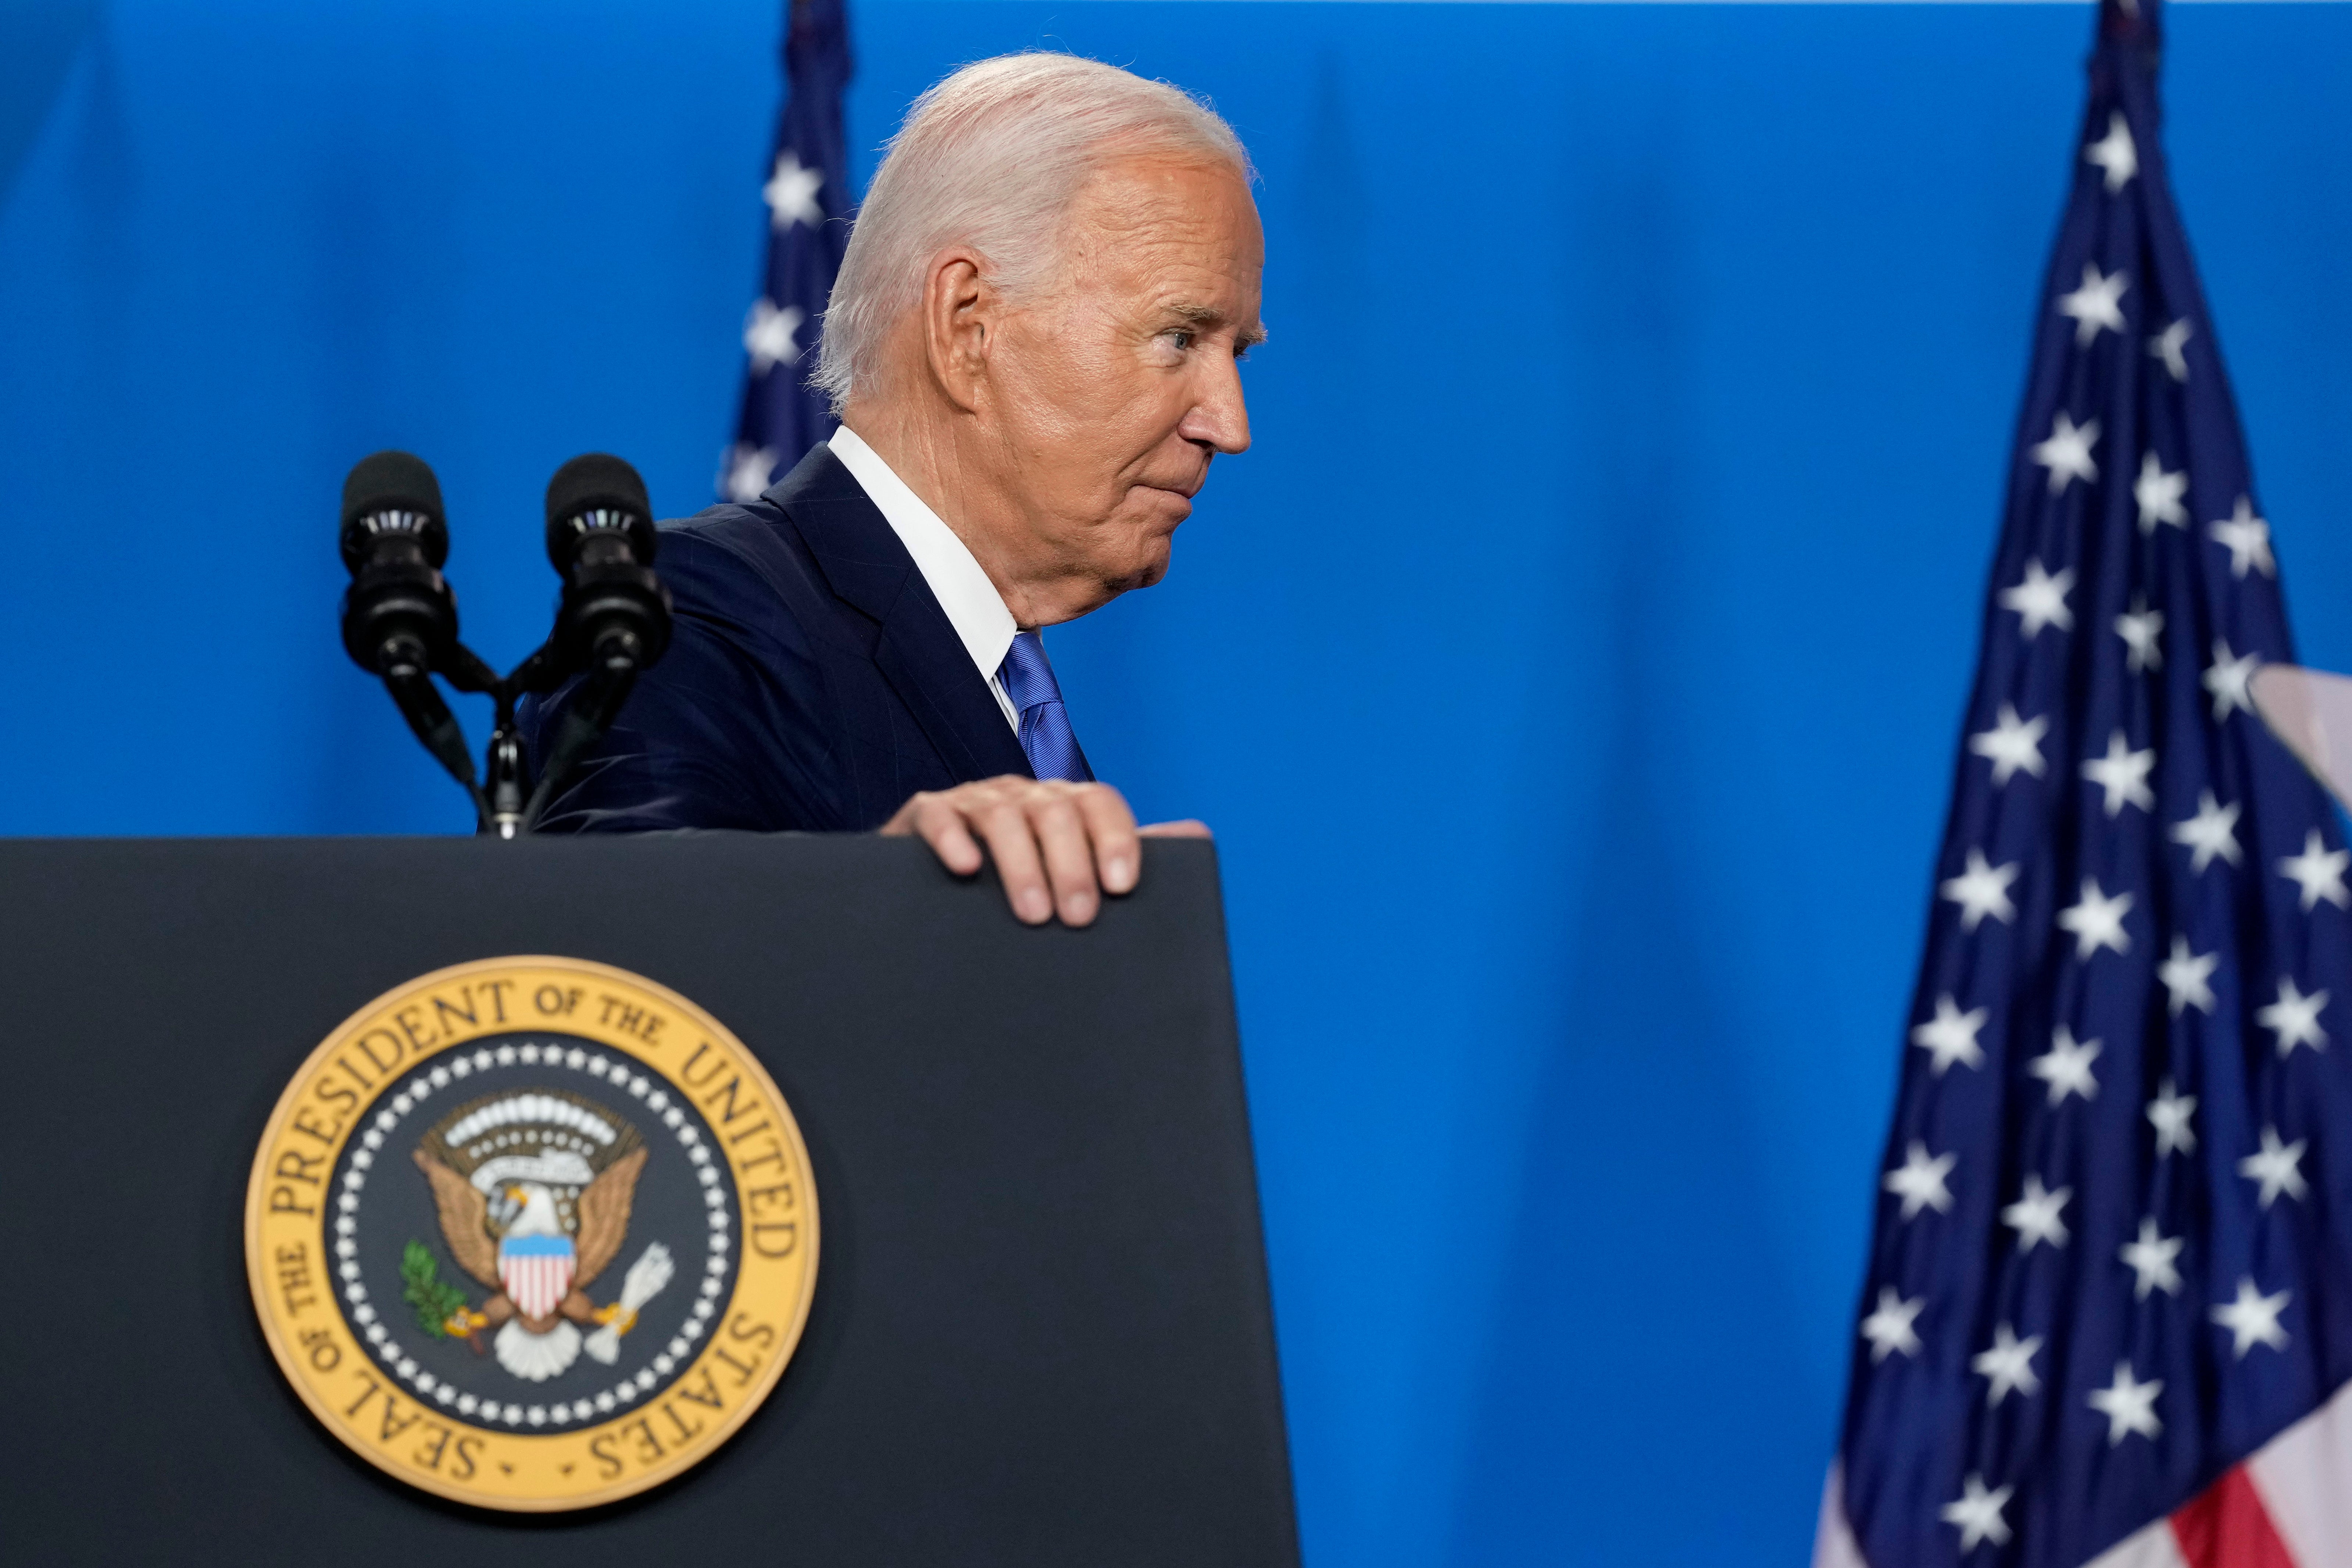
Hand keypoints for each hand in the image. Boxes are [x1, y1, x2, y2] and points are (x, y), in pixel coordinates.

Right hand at [881, 776, 1209, 926]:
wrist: (937, 903)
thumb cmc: (1020, 893)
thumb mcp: (1076, 877)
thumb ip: (1127, 858)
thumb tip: (1198, 832)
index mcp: (1065, 808)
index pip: (1100, 804)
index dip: (1116, 840)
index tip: (1122, 887)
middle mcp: (1023, 797)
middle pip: (1055, 812)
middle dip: (1071, 865)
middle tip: (1078, 917)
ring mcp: (974, 802)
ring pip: (1003, 815)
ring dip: (1022, 864)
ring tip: (1033, 914)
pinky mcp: (925, 815)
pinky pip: (938, 815)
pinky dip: (952, 840)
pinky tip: (967, 869)